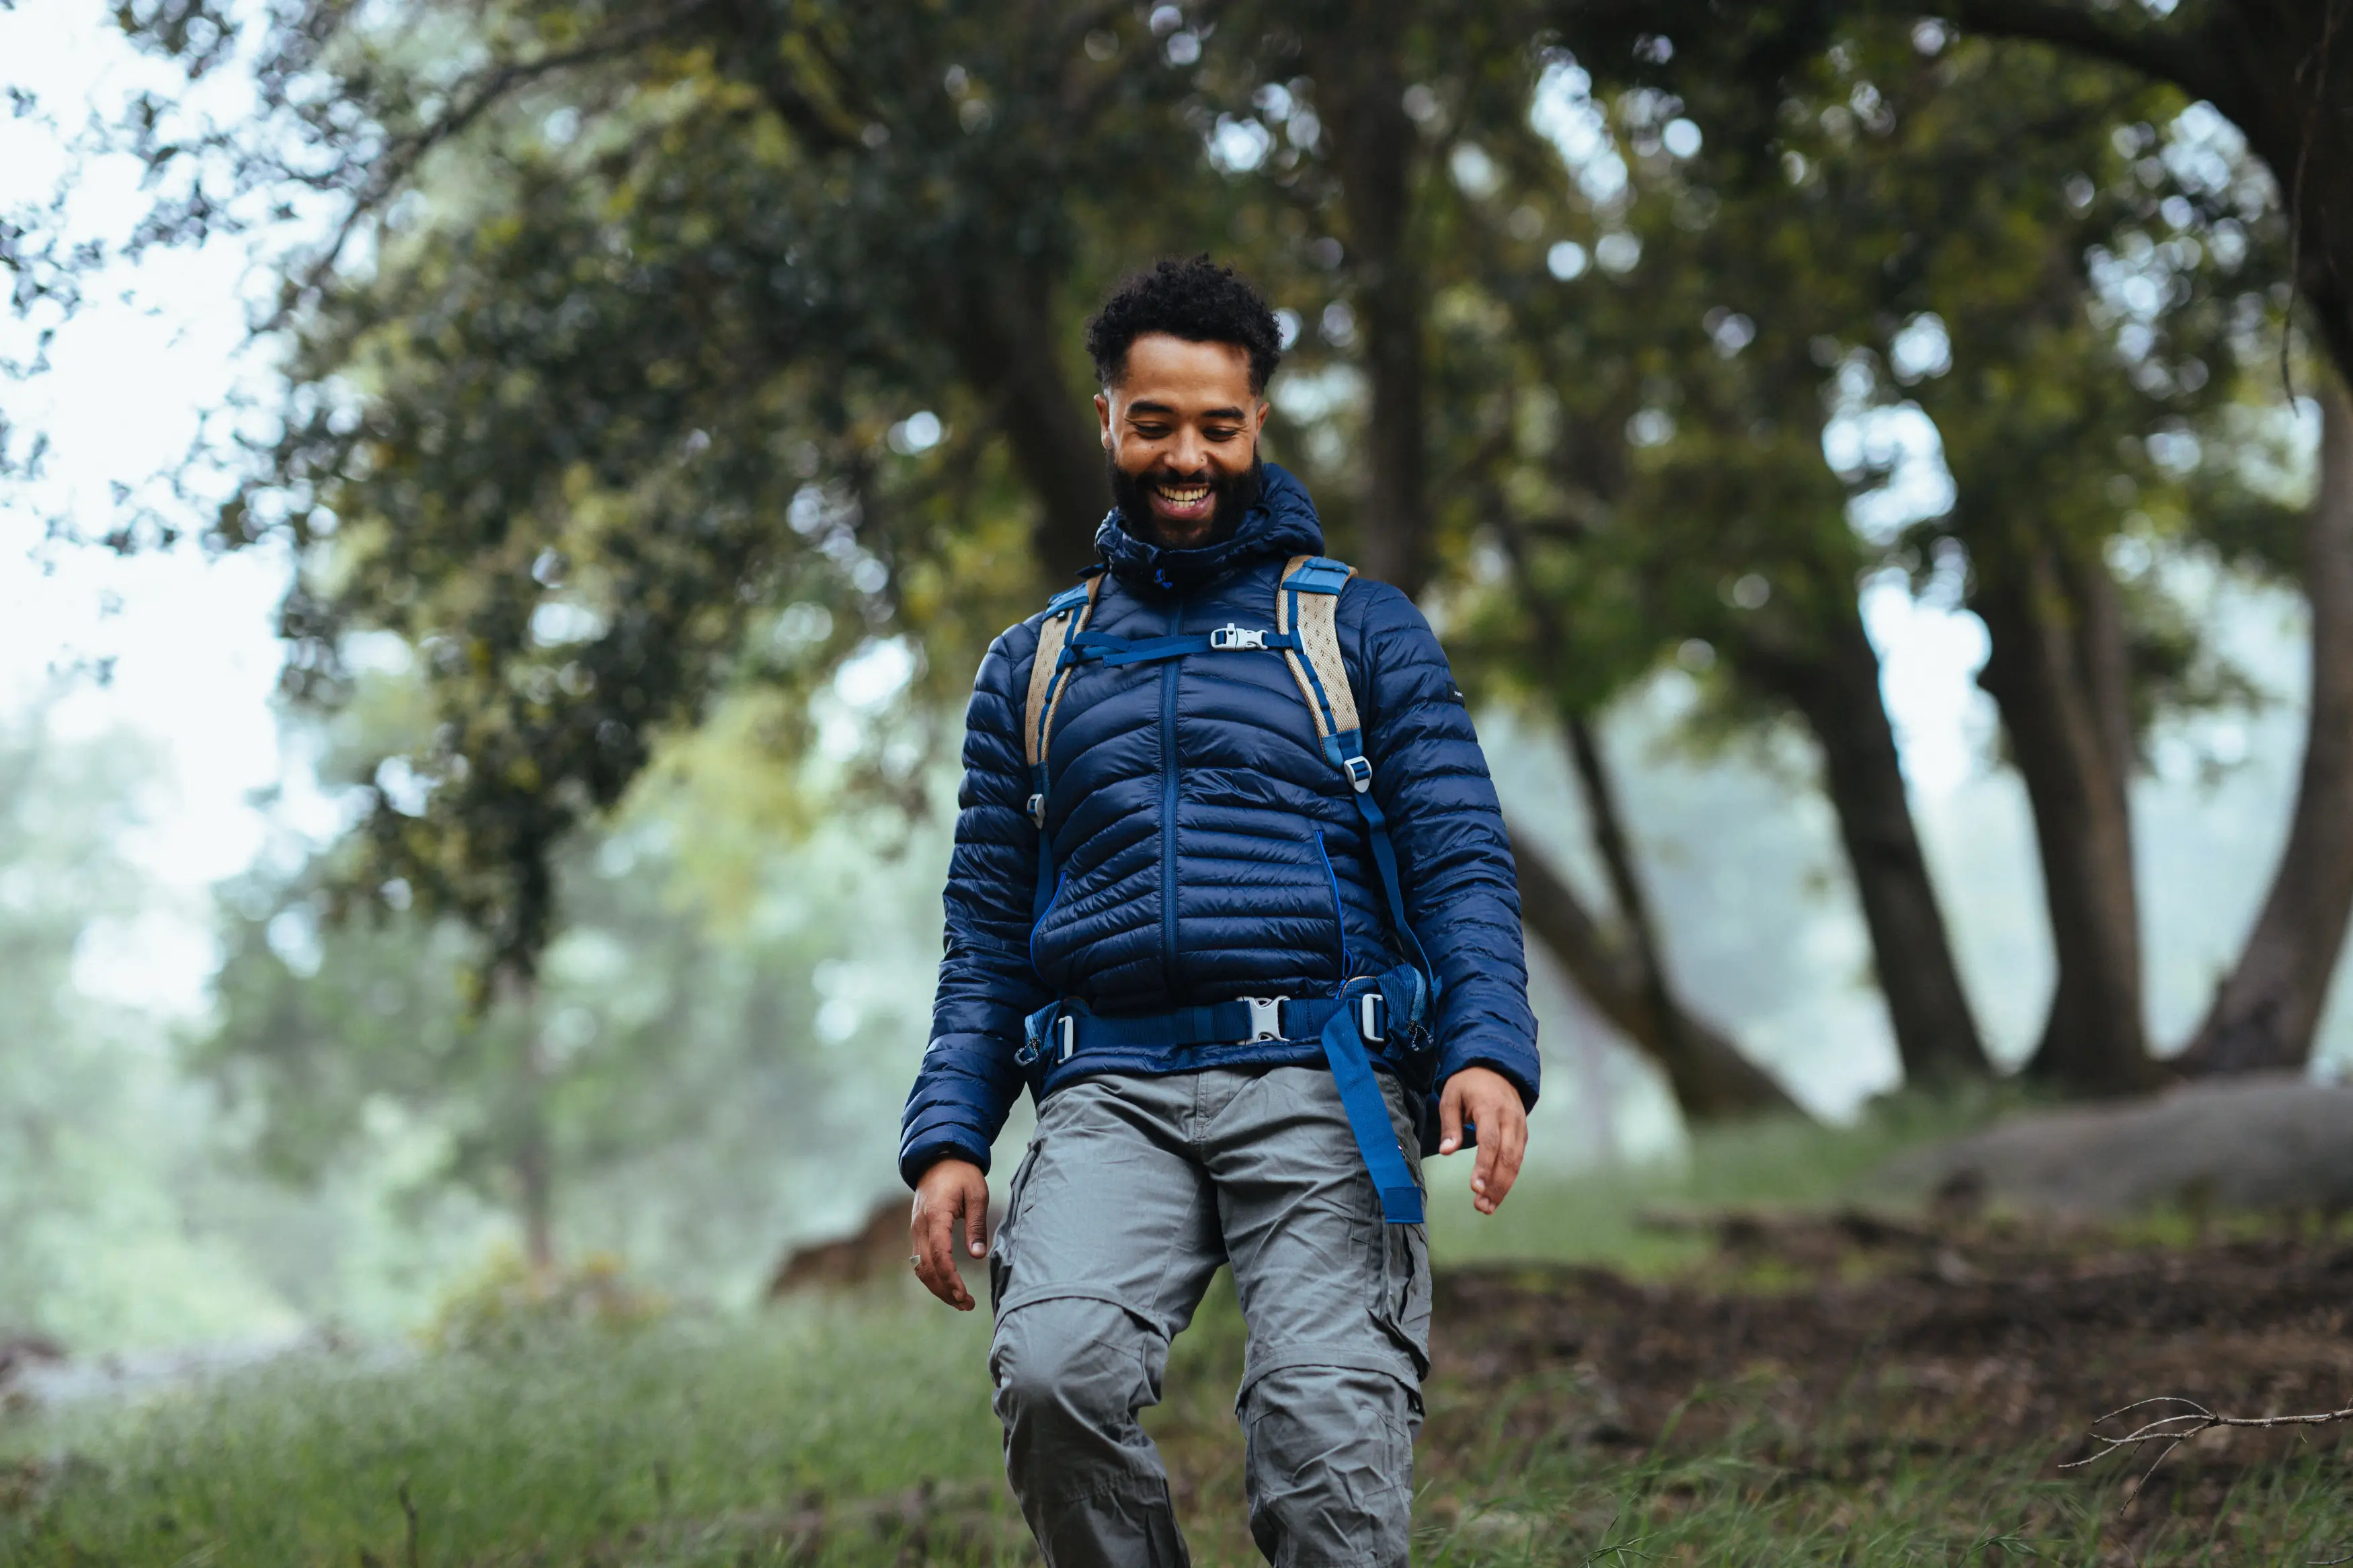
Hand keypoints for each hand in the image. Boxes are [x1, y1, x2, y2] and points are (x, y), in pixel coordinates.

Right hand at [910, 1158, 990, 1310]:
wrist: (938, 1158)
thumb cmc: (961, 1174)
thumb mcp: (977, 1194)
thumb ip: (976, 1225)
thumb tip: (978, 1255)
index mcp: (936, 1215)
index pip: (940, 1254)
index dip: (951, 1278)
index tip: (964, 1294)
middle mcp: (920, 1226)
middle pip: (927, 1268)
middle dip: (945, 1290)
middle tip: (967, 1305)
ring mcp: (916, 1230)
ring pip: (921, 1268)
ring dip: (938, 1288)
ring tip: (959, 1302)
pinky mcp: (917, 1232)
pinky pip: (920, 1261)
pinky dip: (932, 1277)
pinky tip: (947, 1287)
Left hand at [1436, 1066, 1527, 1215]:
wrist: (1497, 1067)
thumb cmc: (1468, 1083)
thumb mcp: (1451, 1096)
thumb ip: (1450, 1125)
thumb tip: (1446, 1152)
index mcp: (1491, 1108)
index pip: (1490, 1142)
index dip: (1483, 1166)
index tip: (1475, 1187)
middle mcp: (1510, 1120)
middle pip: (1507, 1157)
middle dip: (1495, 1185)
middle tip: (1481, 1206)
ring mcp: (1520, 1127)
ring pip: (1516, 1162)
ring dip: (1503, 1187)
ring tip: (1487, 1207)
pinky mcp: (1523, 1134)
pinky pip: (1518, 1159)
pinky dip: (1509, 1178)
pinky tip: (1497, 1193)